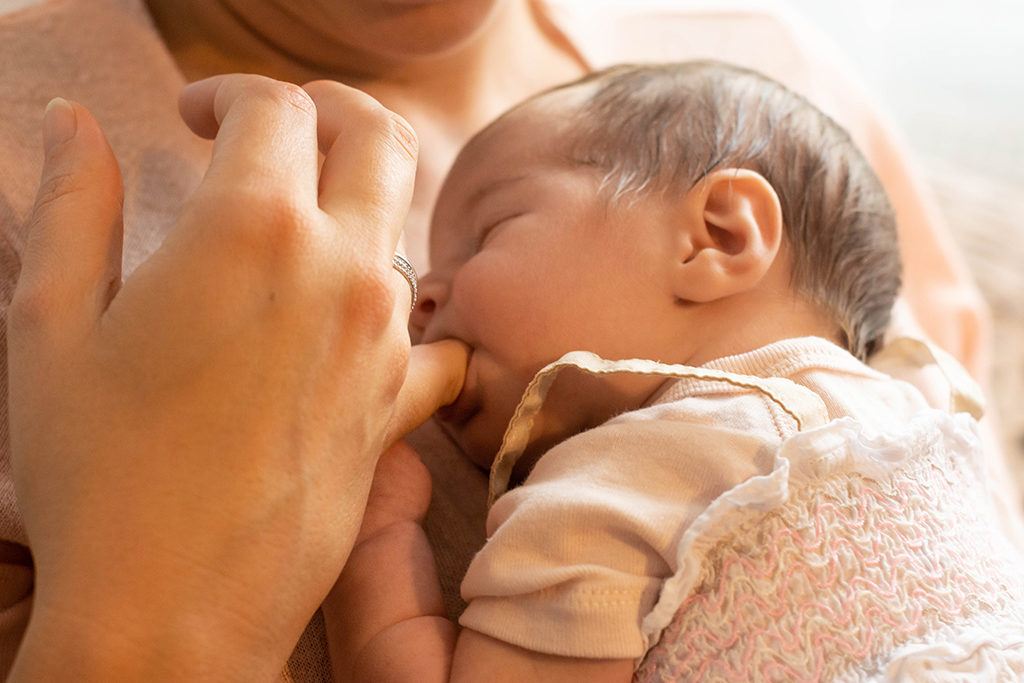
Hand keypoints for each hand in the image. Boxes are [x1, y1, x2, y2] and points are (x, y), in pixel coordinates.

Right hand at [8, 76, 463, 679]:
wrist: (174, 608)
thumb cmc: (97, 473)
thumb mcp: (52, 325)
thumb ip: (72, 206)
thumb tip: (76, 125)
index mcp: (253, 231)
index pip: (274, 109)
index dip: (228, 93)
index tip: (194, 115)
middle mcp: (342, 270)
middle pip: (378, 136)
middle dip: (330, 112)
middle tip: (279, 130)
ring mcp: (383, 339)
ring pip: (403, 227)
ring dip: (359, 206)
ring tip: (297, 231)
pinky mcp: (399, 403)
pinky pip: (431, 335)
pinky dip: (401, 313)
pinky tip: (356, 329)